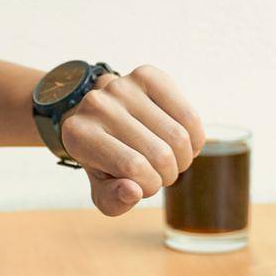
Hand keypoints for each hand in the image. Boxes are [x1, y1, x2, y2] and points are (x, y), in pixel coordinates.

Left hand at [58, 65, 205, 216]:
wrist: (103, 117)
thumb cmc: (105, 159)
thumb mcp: (103, 188)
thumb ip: (113, 200)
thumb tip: (133, 191)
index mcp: (78, 135)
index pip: (134, 168)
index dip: (149, 185)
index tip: (142, 185)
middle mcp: (96, 104)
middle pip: (160, 154)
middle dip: (168, 175)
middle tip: (160, 174)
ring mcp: (122, 86)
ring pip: (178, 137)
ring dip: (183, 160)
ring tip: (171, 160)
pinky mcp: (147, 75)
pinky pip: (189, 115)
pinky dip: (196, 138)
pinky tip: (184, 143)